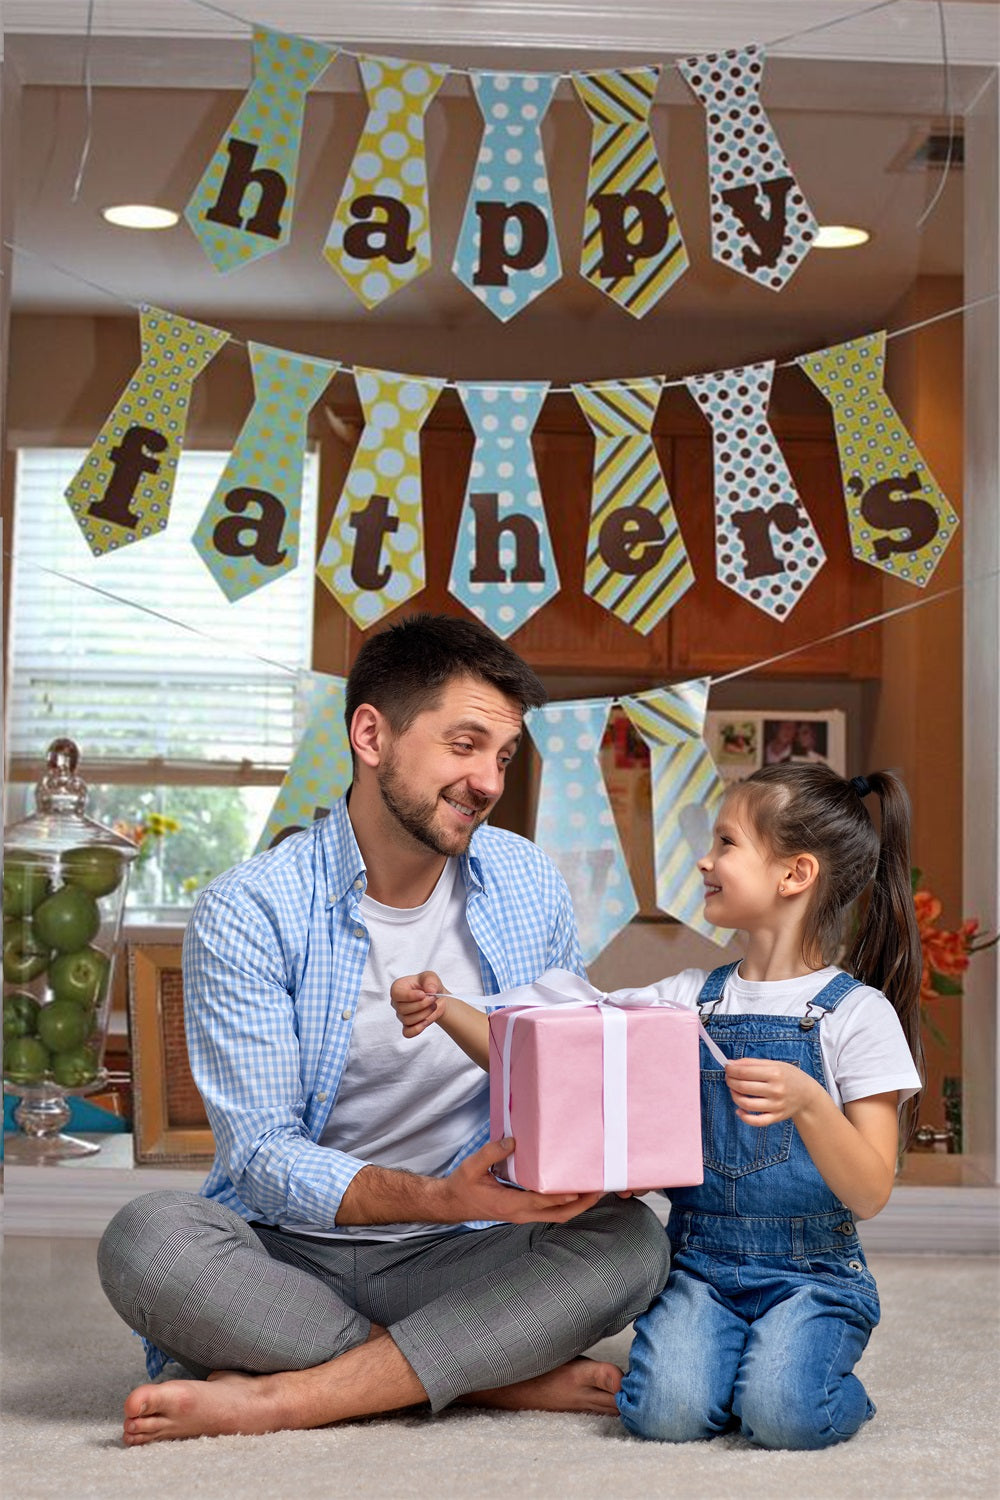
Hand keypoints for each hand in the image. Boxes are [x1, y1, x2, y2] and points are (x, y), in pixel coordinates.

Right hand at [390, 970, 447, 1037]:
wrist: (436, 997)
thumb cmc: (429, 985)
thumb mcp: (430, 977)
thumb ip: (430, 981)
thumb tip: (430, 990)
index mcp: (398, 988)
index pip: (396, 994)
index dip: (409, 996)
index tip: (423, 994)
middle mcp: (396, 1002)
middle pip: (403, 1009)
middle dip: (422, 1005)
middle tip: (433, 999)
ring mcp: (401, 1016)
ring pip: (408, 1020)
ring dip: (424, 1015)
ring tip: (434, 1006)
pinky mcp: (407, 1027)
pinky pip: (408, 1033)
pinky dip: (418, 1029)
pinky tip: (427, 1021)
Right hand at [440, 1138, 603, 1224]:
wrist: (452, 1203)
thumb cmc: (462, 1185)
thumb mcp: (472, 1166)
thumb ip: (492, 1153)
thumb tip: (513, 1141)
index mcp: (509, 1205)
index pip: (542, 1202)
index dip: (562, 1196)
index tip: (580, 1189)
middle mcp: (521, 1214)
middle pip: (559, 1215)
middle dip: (581, 1204)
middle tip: (600, 1190)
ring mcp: (523, 1215)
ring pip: (557, 1215)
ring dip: (577, 1205)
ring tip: (595, 1190)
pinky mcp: (523, 1211)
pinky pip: (550, 1211)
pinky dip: (566, 1203)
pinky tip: (574, 1190)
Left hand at [724, 1058, 826, 1126]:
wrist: (807, 1094)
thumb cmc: (789, 1076)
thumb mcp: (774, 1064)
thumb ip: (752, 1063)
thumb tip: (731, 1063)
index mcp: (775, 1073)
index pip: (744, 1072)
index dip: (731, 1070)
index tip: (727, 1068)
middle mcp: (776, 1090)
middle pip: (743, 1087)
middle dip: (730, 1081)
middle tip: (728, 1078)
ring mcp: (776, 1105)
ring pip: (746, 1104)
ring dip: (734, 1097)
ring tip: (734, 1091)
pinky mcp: (776, 1117)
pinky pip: (757, 1121)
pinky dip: (744, 1117)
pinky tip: (739, 1110)